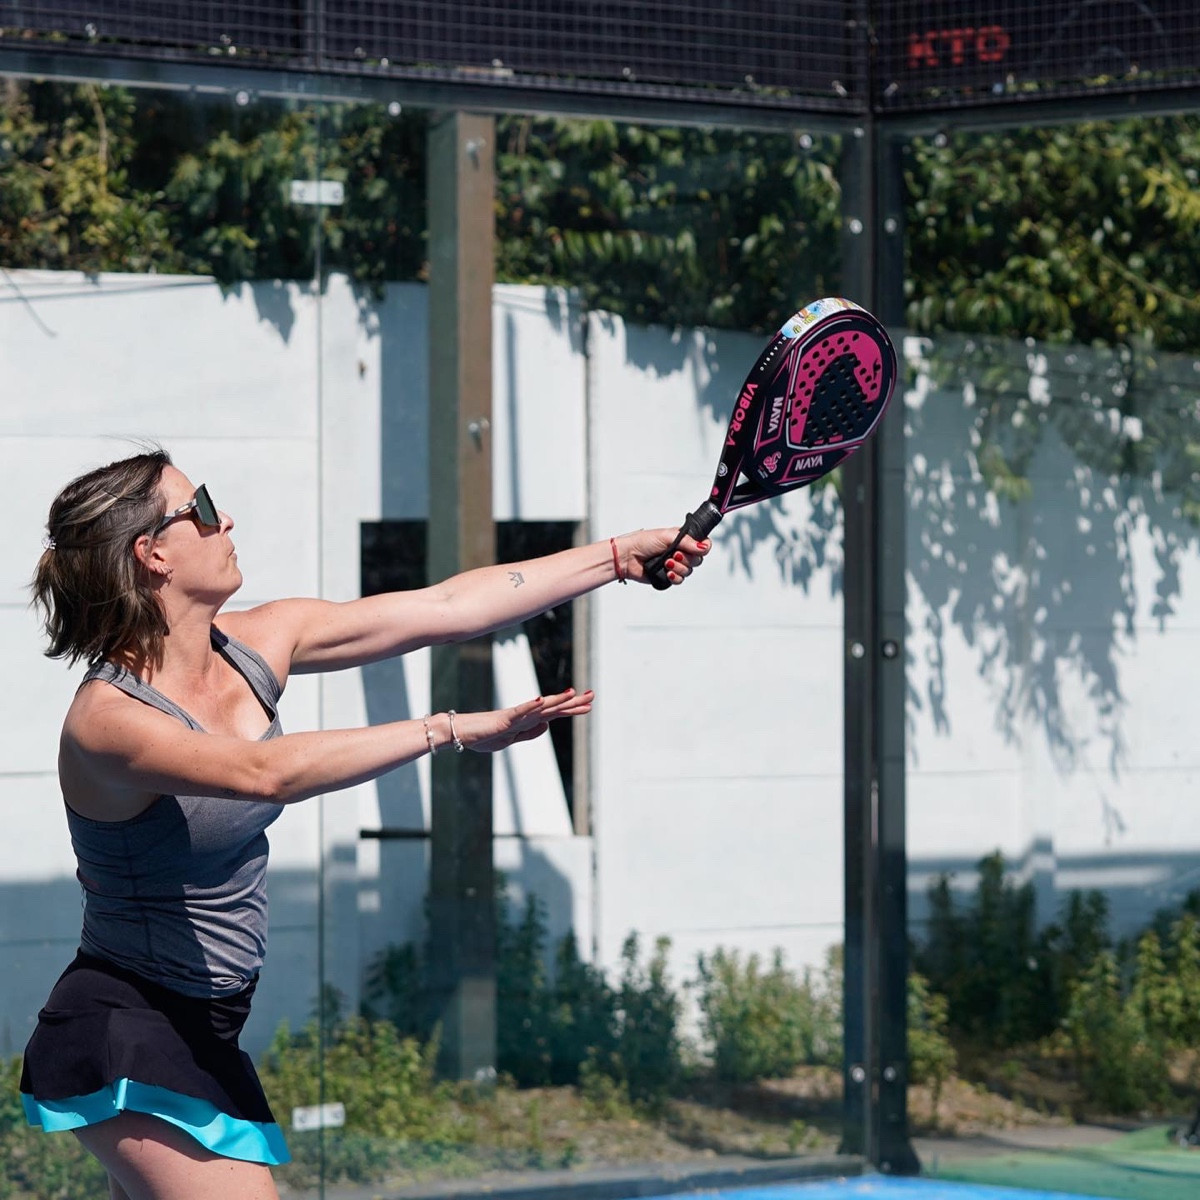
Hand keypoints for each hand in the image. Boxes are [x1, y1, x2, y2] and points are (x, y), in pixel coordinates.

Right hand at [459, 687, 593, 753]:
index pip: (554, 714)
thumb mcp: (511, 739)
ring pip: (539, 707)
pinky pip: (518, 713)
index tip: (589, 705)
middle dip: (573, 702)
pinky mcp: (502, 720)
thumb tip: (547, 725)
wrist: (459, 733)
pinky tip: (540, 700)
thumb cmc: (482, 735)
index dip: (572, 709)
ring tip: (573, 692)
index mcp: (527, 721)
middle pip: (552, 707)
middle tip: (592, 695)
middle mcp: (524, 716)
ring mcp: (514, 716)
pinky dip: (529, 707)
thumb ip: (529, 732)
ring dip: (556, 700)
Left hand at [618, 528, 711, 585]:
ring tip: (666, 562)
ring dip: (678, 567)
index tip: (696, 549)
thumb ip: (688, 541)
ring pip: (689, 571)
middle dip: (686, 558)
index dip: (703, 548)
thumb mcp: (668, 536)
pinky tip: (666, 572)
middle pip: (697, 560)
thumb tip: (704, 546)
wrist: (628, 556)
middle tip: (674, 554)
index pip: (703, 544)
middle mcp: (680, 552)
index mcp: (682, 540)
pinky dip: (674, 577)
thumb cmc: (644, 542)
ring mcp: (675, 565)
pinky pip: (680, 580)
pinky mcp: (668, 576)